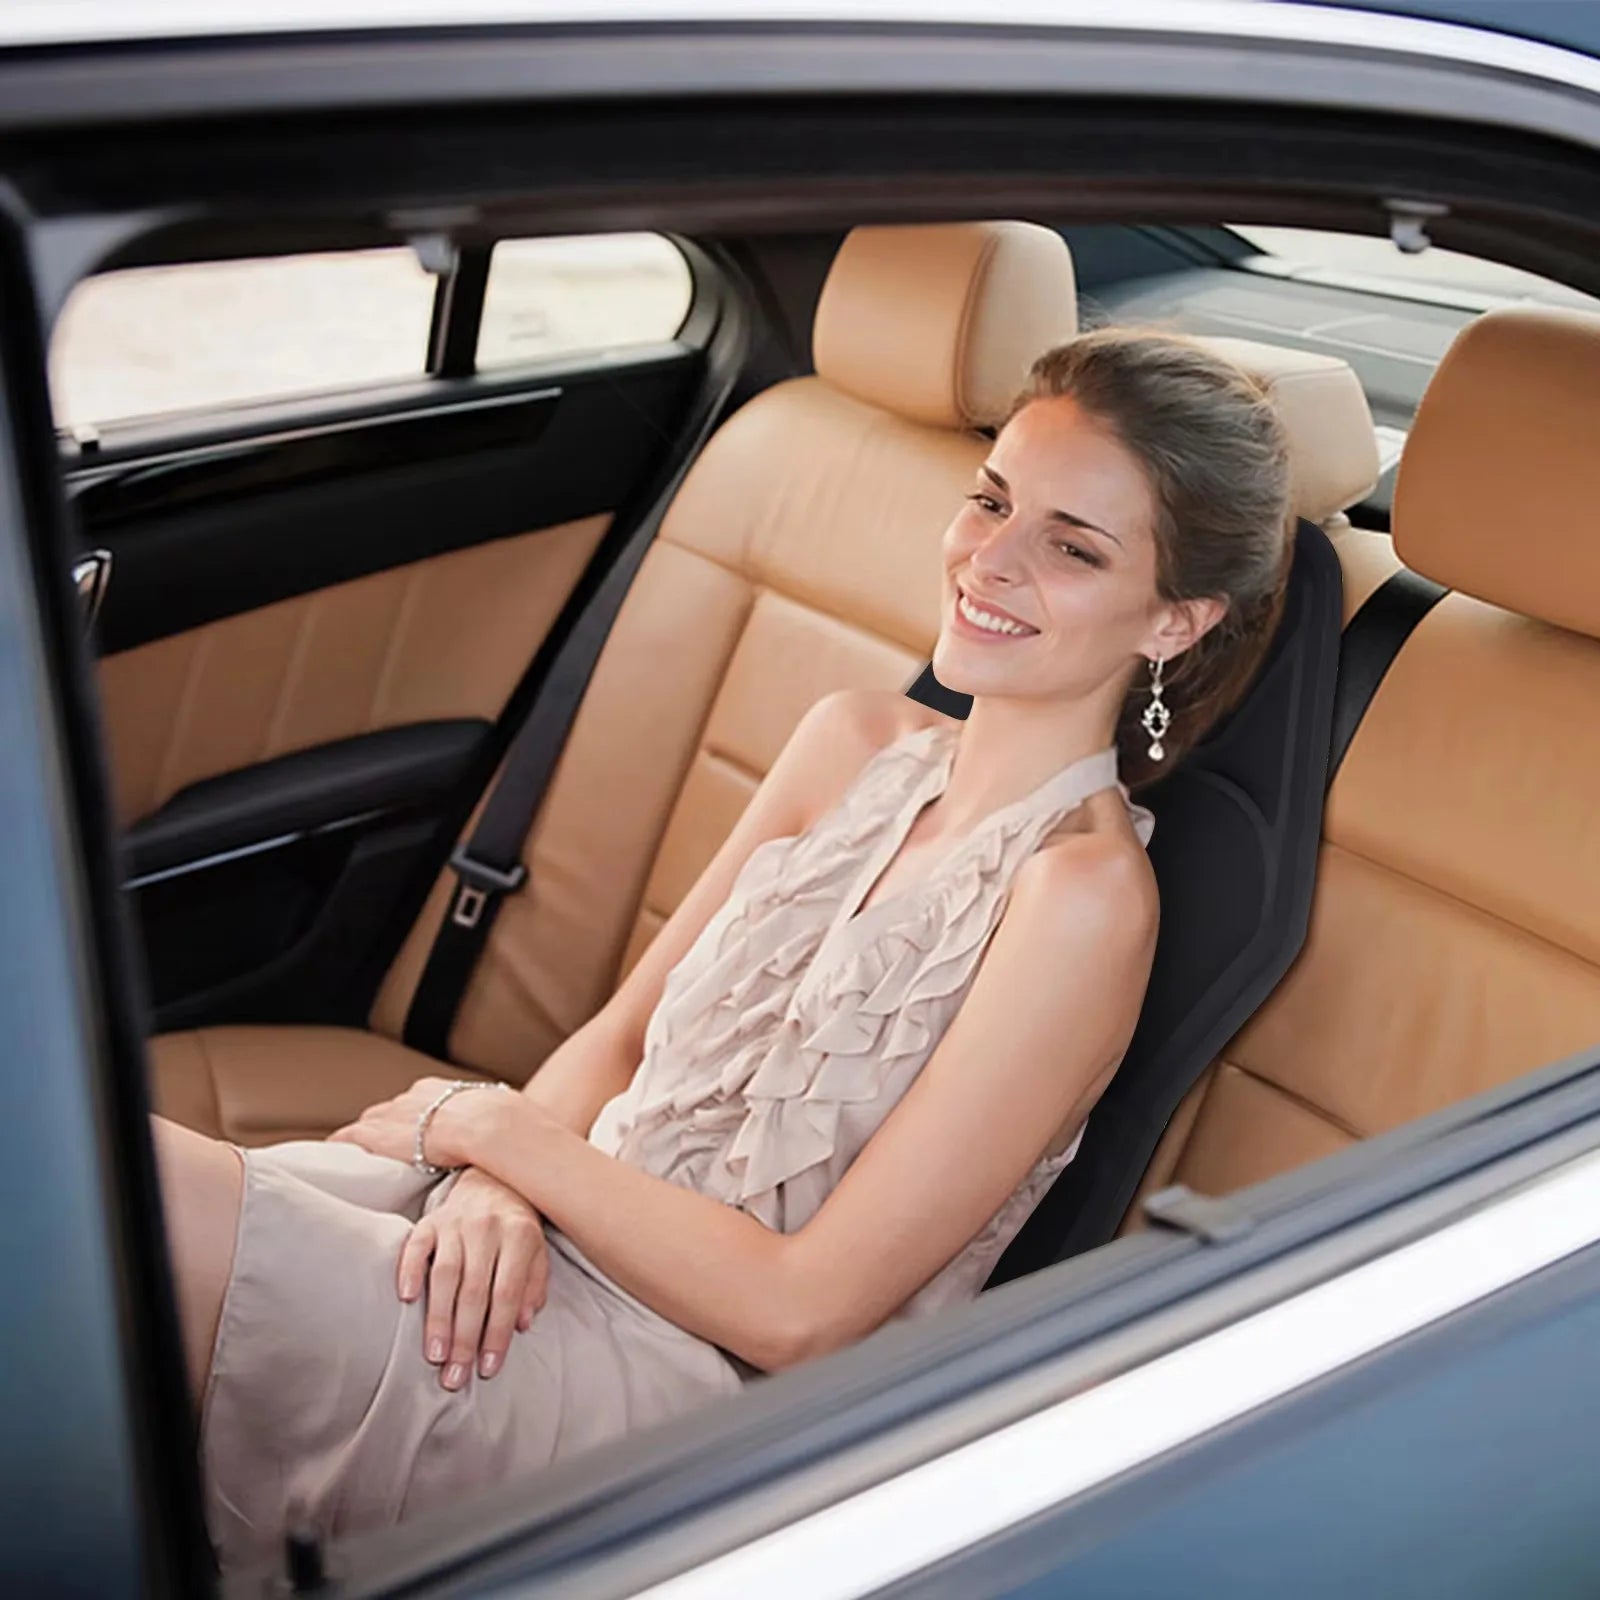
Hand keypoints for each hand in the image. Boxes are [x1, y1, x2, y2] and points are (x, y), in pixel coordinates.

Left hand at [328, 1075, 513, 1169]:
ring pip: (369, 1122)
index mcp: (441, 1090)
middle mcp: (413, 1096)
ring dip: (361, 1135)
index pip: (419, 1101)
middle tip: (380, 1141)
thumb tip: (522, 1136)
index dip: (414, 1116)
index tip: (414, 1128)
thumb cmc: (502, 1123)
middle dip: (383, 1123)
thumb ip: (499, 1124)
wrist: (488, 1124)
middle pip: (390, 1109)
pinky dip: (341, 1144)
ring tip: (352, 1151)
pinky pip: (350, 1137)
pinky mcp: (380, 1134)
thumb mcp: (501, 1116)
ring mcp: (394, 1113)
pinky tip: (330, 1153)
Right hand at [399, 1166, 549, 1388]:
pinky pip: (416, 1245)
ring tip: (434, 1355)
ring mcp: (456, 1222)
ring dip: (438, 1318)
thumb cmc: (518, 1227)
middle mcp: (487, 1228)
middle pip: (474, 1290)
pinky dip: (410, 1270)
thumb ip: (533, 1286)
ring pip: (445, 1274)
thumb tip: (523, 1323)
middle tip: (455, 1375)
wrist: (494, 1177)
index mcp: (519, 1236)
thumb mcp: (538, 1252)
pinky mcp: (430, 1219)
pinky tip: (407, 1298)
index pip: (507, 1293)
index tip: (488, 1368)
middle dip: (464, 1338)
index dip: (497, 1333)